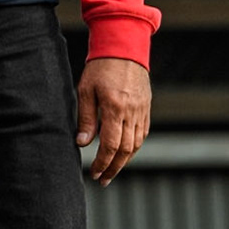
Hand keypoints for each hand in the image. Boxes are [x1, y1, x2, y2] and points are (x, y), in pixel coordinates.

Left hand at [77, 56, 150, 184]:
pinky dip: (133, 147)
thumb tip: (82, 143)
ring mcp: (142, 111)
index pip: (110, 145)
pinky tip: (123, 153)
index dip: (102, 162)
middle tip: (102, 179)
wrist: (124, 49)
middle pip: (126, 149)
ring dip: (124, 160)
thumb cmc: (99, 68)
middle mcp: (132, 112)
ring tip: (111, 171)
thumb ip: (86, 118)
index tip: (94, 173)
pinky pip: (142, 133)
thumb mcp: (85, 91)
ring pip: (136, 144)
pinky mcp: (146, 108)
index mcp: (115, 108)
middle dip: (114, 167)